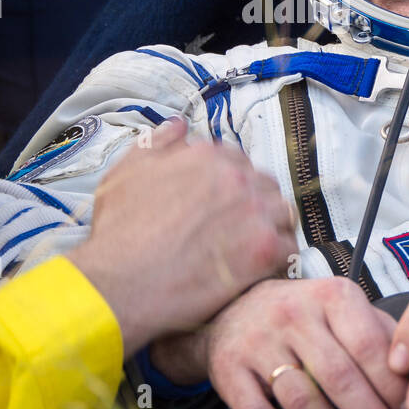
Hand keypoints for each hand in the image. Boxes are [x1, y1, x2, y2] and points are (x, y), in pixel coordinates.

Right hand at [68, 117, 295, 352]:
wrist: (119, 282)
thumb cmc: (118, 231)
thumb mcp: (126, 171)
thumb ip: (157, 143)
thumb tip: (180, 125)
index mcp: (207, 155)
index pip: (238, 160)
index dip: (231, 183)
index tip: (222, 203)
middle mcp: (236, 177)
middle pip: (265, 184)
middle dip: (255, 203)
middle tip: (237, 229)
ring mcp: (254, 212)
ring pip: (283, 213)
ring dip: (272, 227)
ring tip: (251, 248)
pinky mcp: (264, 250)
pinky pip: (289, 248)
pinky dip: (278, 258)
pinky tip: (258, 269)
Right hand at [195, 278, 407, 408]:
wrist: (232, 308)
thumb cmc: (304, 315)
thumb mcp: (342, 309)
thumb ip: (381, 334)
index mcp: (330, 295)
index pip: (370, 346)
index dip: (394, 388)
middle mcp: (292, 314)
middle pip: (340, 379)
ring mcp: (257, 343)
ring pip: (304, 403)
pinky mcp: (230, 372)